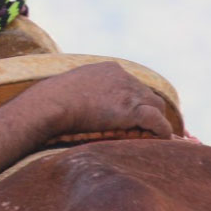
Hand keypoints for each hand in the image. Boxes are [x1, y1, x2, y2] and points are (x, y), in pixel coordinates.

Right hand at [0, 62, 171, 175]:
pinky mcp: (132, 109)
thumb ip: (82, 93)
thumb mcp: (69, 89)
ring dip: (155, 122)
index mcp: (108, 69)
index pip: (132, 85)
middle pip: (148, 95)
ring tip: (151, 138)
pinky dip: (161, 132)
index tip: (132, 116)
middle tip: (147, 130)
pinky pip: (158, 122)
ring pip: (156, 107)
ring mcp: (128, 92)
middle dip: (147, 111)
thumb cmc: (50, 102)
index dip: (134, 102)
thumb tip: (76, 106)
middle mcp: (123, 76)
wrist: (48, 104)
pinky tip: (159, 141)